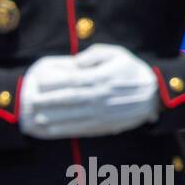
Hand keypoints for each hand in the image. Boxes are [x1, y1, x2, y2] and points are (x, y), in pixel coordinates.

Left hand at [19, 45, 159, 138]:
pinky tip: (50, 130)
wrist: (154, 95)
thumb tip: (75, 62)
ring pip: (72, 116)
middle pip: (68, 99)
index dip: (53, 82)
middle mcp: (99, 97)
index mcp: (101, 78)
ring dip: (52, 118)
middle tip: (30, 102)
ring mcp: (101, 113)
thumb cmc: (132, 71)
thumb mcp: (118, 55)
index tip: (38, 82)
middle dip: (47, 101)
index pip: (72, 80)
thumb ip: (95, 55)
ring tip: (35, 118)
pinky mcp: (103, 125)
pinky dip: (63, 130)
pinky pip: (80, 128)